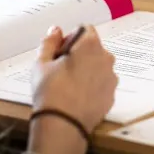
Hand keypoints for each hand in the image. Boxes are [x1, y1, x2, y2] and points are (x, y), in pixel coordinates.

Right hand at [26, 25, 116, 153]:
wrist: (64, 125)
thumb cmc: (51, 91)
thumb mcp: (41, 63)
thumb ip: (49, 42)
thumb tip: (55, 30)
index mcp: (90, 45)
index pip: (84, 29)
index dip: (70, 38)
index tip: (60, 52)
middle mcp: (106, 59)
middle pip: (93, 48)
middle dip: (80, 54)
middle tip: (61, 69)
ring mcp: (112, 79)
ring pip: (99, 67)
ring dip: (87, 70)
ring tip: (69, 85)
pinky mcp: (112, 96)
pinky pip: (102, 84)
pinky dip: (92, 86)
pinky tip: (77, 97)